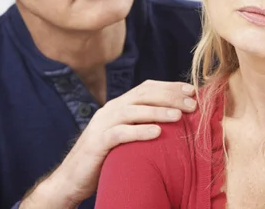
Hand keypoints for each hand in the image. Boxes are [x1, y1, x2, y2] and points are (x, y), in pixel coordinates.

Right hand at [20, 80, 196, 207]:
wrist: (72, 178)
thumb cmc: (107, 157)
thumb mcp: (127, 136)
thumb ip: (143, 124)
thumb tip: (176, 119)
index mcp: (119, 105)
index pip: (146, 88)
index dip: (169, 87)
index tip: (192, 90)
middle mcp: (111, 110)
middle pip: (143, 95)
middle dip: (169, 96)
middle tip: (192, 103)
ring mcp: (102, 124)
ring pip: (132, 111)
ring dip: (158, 111)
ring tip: (179, 115)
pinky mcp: (97, 143)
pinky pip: (120, 134)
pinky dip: (139, 131)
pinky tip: (156, 133)